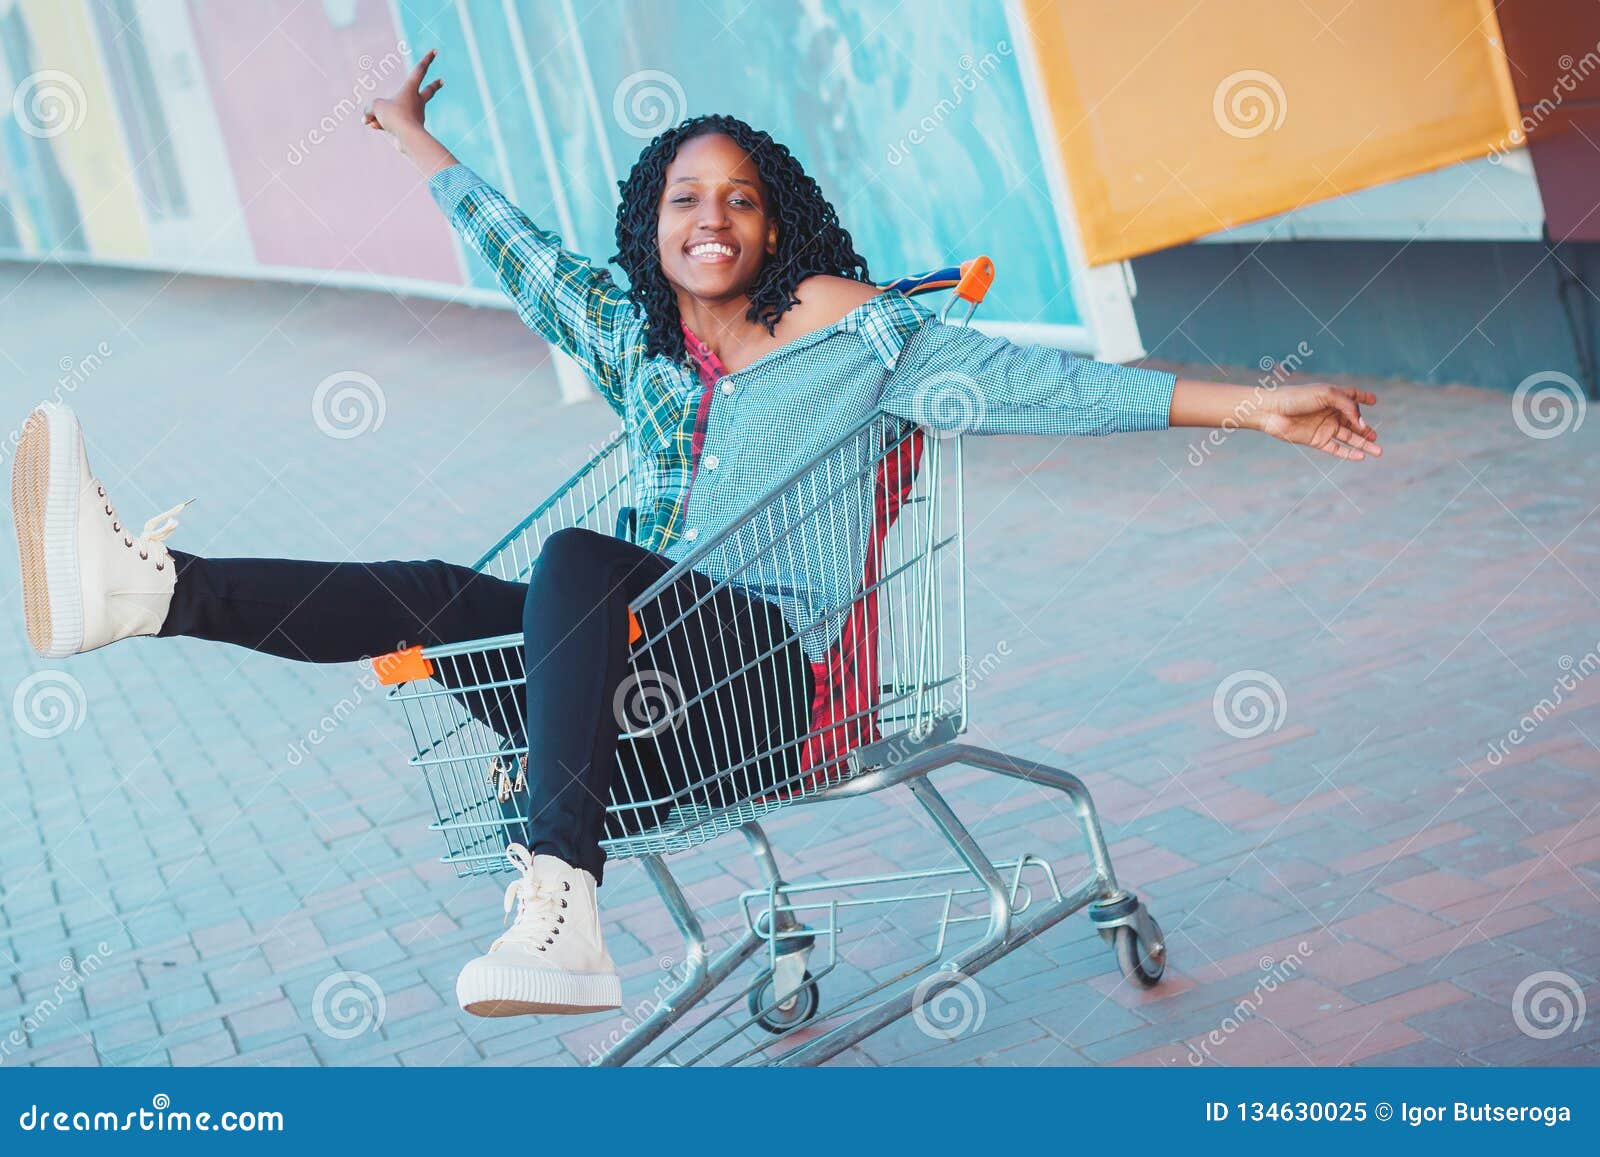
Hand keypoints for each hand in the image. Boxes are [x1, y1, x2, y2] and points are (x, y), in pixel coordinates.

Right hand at [364, 48, 442, 138]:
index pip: (420, 70)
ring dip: (380, 117)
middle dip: (434, 85)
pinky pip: (392, 125)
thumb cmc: (394, 116)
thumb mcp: (375, 107)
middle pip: (428, 91)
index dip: (427, 60)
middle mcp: (416, 102)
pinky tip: (377, 128)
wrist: (407, 138)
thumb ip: (370, 109)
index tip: (435, 51)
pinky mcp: (411, 130)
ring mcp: (416, 116)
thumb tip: (369, 120)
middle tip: (442, 81)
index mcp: (411, 89)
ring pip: (393, 114)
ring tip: (375, 122)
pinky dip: (382, 125)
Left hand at [1255, 383, 1380, 460]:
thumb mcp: (1328, 394)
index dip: (1363, 397)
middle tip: (1376, 437)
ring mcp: (1324, 427)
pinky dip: (1348, 453)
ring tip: (1378, 450)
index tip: (1374, 400)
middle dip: (1365, 429)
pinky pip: (1336, 448)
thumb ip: (1348, 407)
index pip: (1352, 396)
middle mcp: (1330, 412)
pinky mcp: (1317, 440)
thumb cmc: (1297, 397)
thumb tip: (1362, 423)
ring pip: (1348, 437)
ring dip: (1363, 444)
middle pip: (1353, 421)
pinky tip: (1360, 456)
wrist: (1272, 411)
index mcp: (1333, 396)